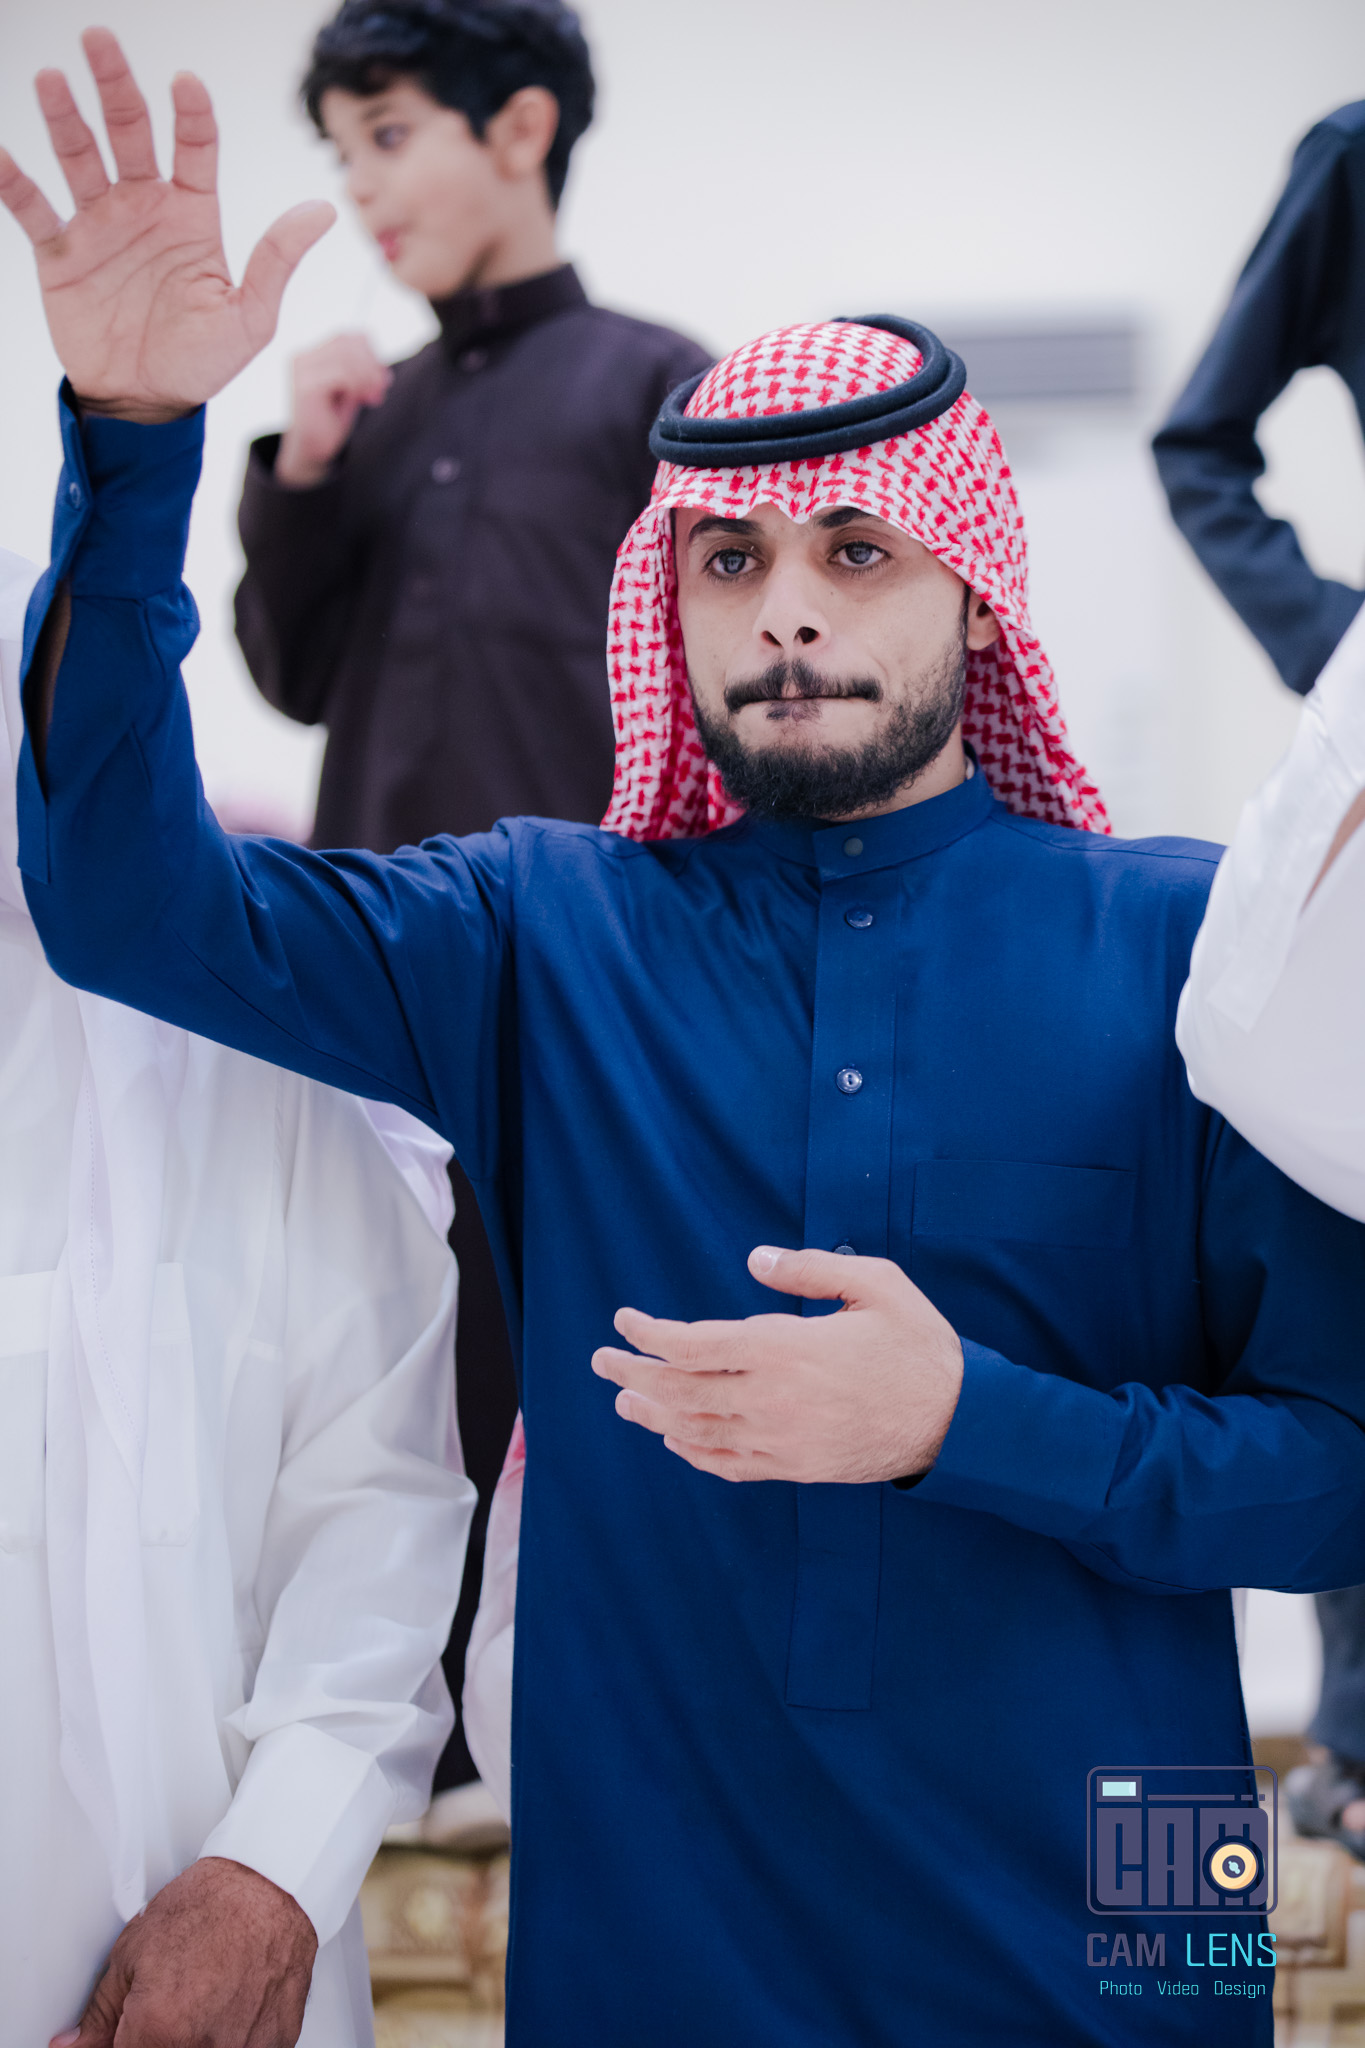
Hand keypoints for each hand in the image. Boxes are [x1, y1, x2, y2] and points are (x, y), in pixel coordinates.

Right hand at [0, 28, 333, 421]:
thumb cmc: (202, 362)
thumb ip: (277, 260)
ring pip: (79, 157)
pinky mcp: (61, 254)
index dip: (190, 114)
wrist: (147, 404)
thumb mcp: (250, 317)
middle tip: (98, 39)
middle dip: (114, 85)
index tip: (185, 83)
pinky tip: (0, 155)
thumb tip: (323, 210)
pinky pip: (32, 209)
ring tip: (52, 79)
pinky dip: (13, 183)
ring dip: (63, 118)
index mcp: (191, 216)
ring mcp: (99, 226)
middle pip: (128, 131)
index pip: (192, 148)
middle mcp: (143, 208)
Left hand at [50, 1857, 316, 2047]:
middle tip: (168, 2006)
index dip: (118, 2044)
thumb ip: (99, 2015)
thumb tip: (75, 2046)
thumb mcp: (133, 1952)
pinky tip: (230, 2003)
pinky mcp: (276, 2044)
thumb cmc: (210, 1905)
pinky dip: (229, 2035)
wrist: (272, 1882)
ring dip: (193, 2036)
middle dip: (155, 2037)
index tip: (124, 2033)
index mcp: (159, 2032)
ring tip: (201, 1998)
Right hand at [276, 333, 392, 487]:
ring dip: (367, 375)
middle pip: (347, 341)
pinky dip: (358, 384)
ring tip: (372, 397)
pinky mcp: (306, 385)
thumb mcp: (351, 391)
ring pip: (346, 354)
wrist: (310, 450)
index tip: (382, 380)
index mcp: (312, 355)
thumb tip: (381, 367)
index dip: (370, 353)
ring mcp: (302, 369)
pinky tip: (362, 399)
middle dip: (370, 364)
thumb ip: (361, 374)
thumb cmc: (329, 422)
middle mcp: (303, 357)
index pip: (347, 337)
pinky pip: (342, 372)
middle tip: (380, 389)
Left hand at [592, 1246, 963, 1482]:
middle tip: (601, 1362)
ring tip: (625, 1399)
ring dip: (653, 1414)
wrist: (958, 1422)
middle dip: (634, 1373)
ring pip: (696, 1430)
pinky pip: (729, 1464)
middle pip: (681, 1389)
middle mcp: (772, 1399)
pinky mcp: (795, 1467)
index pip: (694, 1344)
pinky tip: (674, 1439)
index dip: (650, 1334)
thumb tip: (755, 1260)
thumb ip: (809, 1269)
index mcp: (785, 1349)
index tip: (624, 1321)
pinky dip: (693, 1452)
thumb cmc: (918, 1346)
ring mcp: (781, 1440)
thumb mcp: (875, 1286)